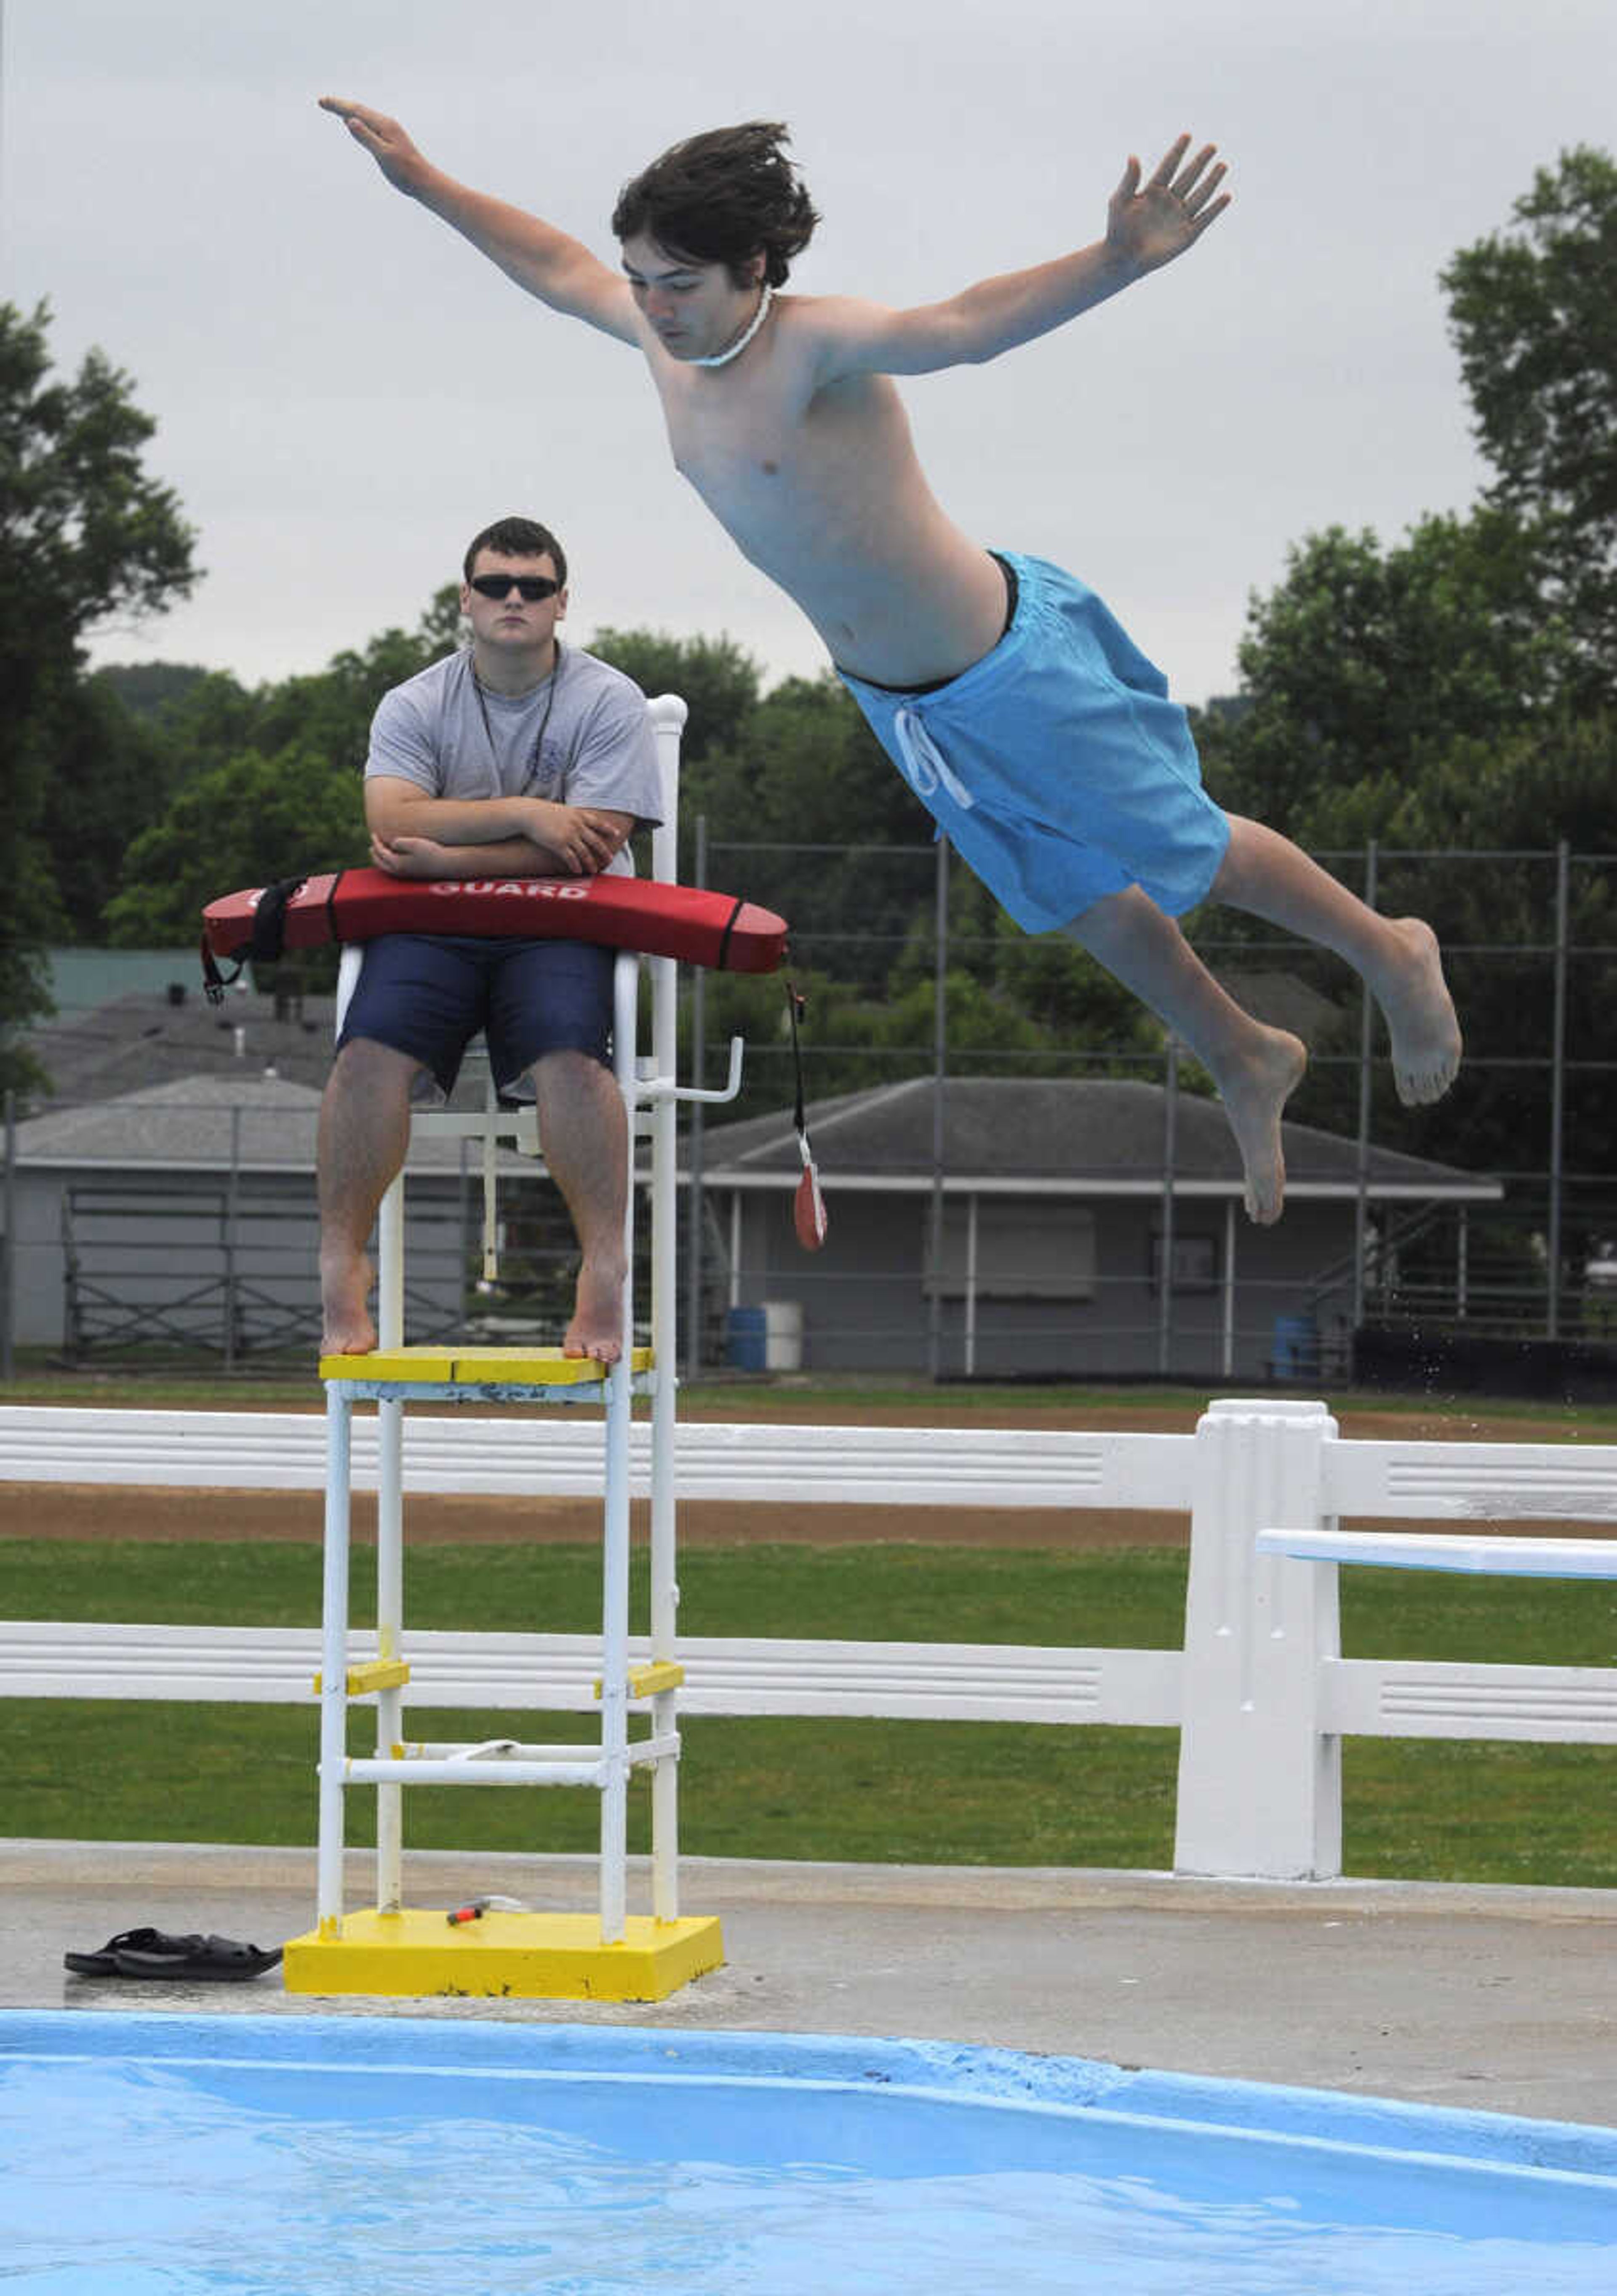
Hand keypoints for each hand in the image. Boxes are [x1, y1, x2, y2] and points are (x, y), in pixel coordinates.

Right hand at [319, 97, 430, 194]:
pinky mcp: (389, 140)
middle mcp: (387, 124)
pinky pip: (369, 125)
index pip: (356, 111)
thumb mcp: (384, 155)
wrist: (424, 181)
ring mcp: (389, 131)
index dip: (338, 106)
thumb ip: (367, 137)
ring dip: (348, 111)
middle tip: (322, 102)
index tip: (322, 102)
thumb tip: (350, 120)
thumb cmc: (405, 171)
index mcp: (384, 125)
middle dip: (340, 105)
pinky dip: (357, 121)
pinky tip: (352, 122)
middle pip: (359, 110)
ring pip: (364, 117)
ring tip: (333, 107)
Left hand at [370, 831, 458, 878]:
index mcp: (397, 863)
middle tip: (371, 845)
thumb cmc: (431, 852)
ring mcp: (405, 874)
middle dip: (374, 854)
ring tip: (378, 852)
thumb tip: (392, 843)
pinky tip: (393, 858)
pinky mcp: (411, 874)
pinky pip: (394, 869)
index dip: (376, 842)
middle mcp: (399, 871)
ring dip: (380, 860)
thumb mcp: (415, 843)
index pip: (380, 852)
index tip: (373, 833)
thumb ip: (401, 842)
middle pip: (380, 863)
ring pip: (386, 868)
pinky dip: (388, 864)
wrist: (445, 864)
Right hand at [523, 802, 626, 874]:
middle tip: (610, 859)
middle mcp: (576, 825)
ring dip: (590, 863)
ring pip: (584, 852)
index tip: (616, 834)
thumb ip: (573, 816)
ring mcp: (568, 835)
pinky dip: (576, 866)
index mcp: (578, 815)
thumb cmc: (543, 812)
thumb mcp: (563, 810)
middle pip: (595, 841)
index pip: (597, 823)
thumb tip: (580, 820)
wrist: (528, 813)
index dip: (608, 829)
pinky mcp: (558, 844)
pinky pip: (571, 858)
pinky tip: (578, 871)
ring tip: (594, 870)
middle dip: (604, 851)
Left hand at [1106, 135, 1229, 273]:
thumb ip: (1129, 180)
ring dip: (1211, 181)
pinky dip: (1215, 209)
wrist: (1122, 259)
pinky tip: (1226, 196)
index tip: (1187, 135)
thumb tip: (1133, 156)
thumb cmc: (1117, 229)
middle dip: (1200, 162)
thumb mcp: (1119, 202)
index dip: (1177, 151)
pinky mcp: (1187, 235)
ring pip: (1200, 195)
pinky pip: (1204, 219)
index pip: (1169, 166)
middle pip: (1188, 177)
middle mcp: (1169, 200)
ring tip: (1222, 165)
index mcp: (1154, 190)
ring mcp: (1179, 217)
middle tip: (1212, 147)